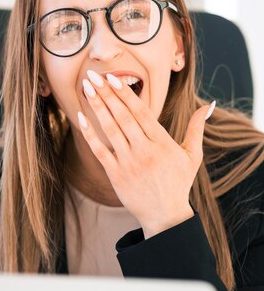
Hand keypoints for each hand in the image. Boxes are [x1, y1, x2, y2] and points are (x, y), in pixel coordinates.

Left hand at [77, 70, 214, 237]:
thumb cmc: (178, 183)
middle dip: (107, 93)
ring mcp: (129, 162)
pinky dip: (89, 134)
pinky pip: (99, 151)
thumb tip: (209, 106)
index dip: (125, 93)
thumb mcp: (192, 156)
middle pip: (123, 116)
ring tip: (86, 89)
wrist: (165, 215)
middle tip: (93, 75)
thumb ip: (196, 129)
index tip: (113, 77)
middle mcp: (145, 150)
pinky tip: (80, 117)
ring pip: (110, 129)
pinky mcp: (115, 174)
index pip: (141, 112)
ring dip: (97, 107)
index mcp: (162, 142)